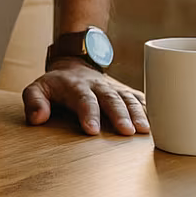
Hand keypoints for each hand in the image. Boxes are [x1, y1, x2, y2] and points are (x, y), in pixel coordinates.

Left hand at [23, 60, 149, 135]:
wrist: (75, 65)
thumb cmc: (55, 85)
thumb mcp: (37, 88)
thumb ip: (34, 101)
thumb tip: (37, 119)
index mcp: (76, 86)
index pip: (83, 100)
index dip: (88, 114)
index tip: (92, 130)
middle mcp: (98, 87)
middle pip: (111, 99)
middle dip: (119, 114)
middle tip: (127, 132)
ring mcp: (114, 89)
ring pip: (128, 99)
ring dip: (138, 114)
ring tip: (145, 131)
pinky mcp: (126, 92)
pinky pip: (140, 99)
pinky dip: (150, 109)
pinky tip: (162, 121)